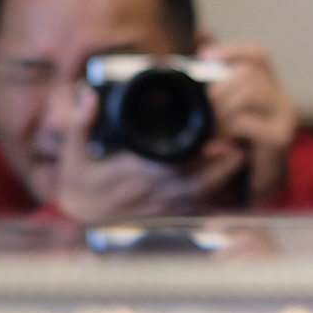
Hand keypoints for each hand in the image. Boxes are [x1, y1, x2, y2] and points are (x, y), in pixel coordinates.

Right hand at [51, 83, 249, 222]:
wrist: (80, 217)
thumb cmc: (80, 182)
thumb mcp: (74, 151)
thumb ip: (81, 122)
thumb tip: (88, 94)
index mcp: (129, 175)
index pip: (167, 165)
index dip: (194, 153)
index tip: (212, 135)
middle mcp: (149, 194)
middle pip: (195, 182)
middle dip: (220, 163)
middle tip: (236, 140)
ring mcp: (160, 209)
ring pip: (201, 196)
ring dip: (223, 176)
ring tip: (238, 153)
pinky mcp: (167, 217)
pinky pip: (198, 208)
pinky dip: (216, 194)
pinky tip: (227, 177)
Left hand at [198, 42, 297, 207]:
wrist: (252, 197)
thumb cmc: (233, 157)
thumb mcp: (219, 120)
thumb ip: (213, 89)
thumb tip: (200, 41)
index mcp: (267, 91)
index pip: (257, 57)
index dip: (234, 51)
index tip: (204, 55)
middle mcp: (280, 100)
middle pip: (247, 74)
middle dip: (218, 91)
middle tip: (202, 116)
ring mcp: (283, 119)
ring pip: (248, 91)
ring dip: (221, 110)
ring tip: (212, 132)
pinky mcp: (278, 140)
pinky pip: (246, 122)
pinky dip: (227, 130)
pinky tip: (221, 144)